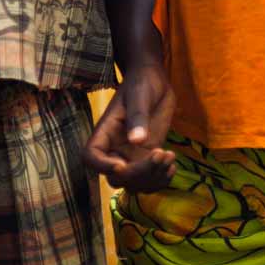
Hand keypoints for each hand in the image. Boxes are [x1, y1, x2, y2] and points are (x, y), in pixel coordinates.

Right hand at [83, 61, 175, 190]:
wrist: (155, 81)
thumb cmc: (142, 83)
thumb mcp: (140, 95)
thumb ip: (138, 117)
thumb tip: (137, 140)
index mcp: (105, 133)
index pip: (90, 157)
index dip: (102, 166)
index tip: (122, 165)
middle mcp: (115, 149)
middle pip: (116, 176)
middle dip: (137, 174)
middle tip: (160, 153)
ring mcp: (131, 156)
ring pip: (133, 183)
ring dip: (152, 179)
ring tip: (170, 157)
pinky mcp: (147, 157)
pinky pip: (149, 179)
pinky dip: (160, 180)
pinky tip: (173, 165)